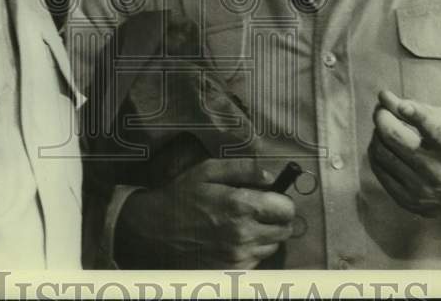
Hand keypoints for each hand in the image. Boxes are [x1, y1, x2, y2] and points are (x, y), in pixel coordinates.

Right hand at [115, 158, 295, 268]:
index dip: (282, 201)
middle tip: (260, 211)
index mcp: (241, 206)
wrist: (154, 230)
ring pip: (273, 247)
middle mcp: (243, 234)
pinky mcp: (231, 272)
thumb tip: (271, 175)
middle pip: (285, 230)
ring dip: (266, 236)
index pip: (287, 209)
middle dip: (277, 219)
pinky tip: (234, 240)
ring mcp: (238, 257)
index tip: (273, 199)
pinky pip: (257, 261)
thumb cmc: (181, 195)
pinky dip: (252, 251)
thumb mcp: (208, 171)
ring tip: (244, 225)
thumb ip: (243, 169)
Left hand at [367, 89, 440, 218]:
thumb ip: (420, 109)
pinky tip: (383, 147)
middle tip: (381, 110)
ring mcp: (421, 189)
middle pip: (393, 137)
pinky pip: (379, 171)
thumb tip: (385, 98)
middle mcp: (437, 171)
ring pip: (381, 153)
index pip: (431, 126)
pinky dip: (376, 154)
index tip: (392, 100)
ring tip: (384, 129)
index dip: (412, 111)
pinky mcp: (409, 202)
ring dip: (377, 134)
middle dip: (381, 117)